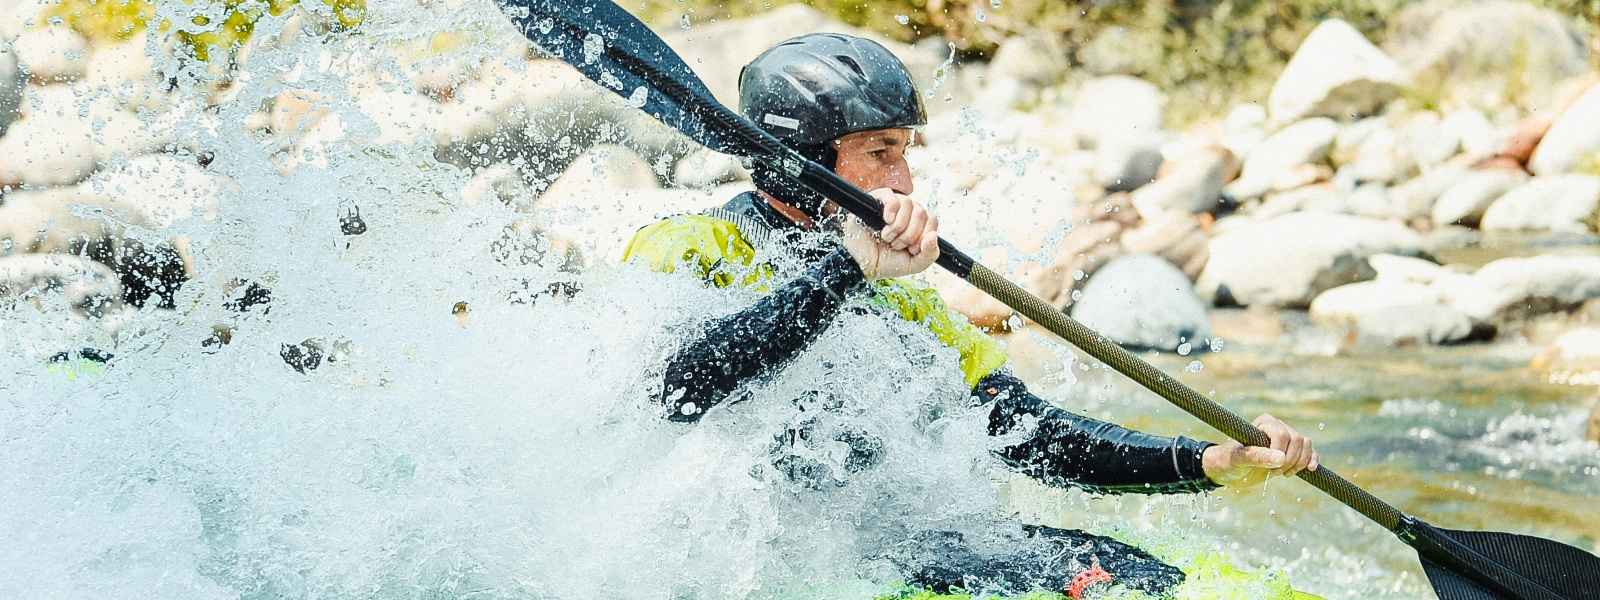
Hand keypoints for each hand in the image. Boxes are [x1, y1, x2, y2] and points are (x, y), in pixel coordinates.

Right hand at [839, 188, 939, 278]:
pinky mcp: (876, 200)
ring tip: (886, 237)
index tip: (912, 249)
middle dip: (909, 234)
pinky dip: (891, 210)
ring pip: (908, 204)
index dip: (924, 235)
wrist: (860, 264)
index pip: (932, 220)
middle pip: (921, 212)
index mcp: (917, 225)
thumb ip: (930, 254)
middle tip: (896, 245)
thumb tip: (933, 235)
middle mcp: (907, 213)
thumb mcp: (914, 265)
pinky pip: (892, 196)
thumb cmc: (885, 263)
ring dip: (898, 227)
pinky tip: (885, 221)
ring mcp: (892, 205)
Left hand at [1201, 413, 1319, 487]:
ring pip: (1306, 444)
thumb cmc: (1228, 461)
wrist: (1229, 471)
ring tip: (1283, 473)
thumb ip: (1256, 456)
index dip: (1280, 454)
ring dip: (1299, 463)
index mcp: (1265, 423)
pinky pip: (1310, 451)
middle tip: (1273, 473)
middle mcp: (1278, 426)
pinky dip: (1311, 460)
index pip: (1282, 435)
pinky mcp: (1292, 450)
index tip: (1268, 468)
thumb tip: (1280, 457)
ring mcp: (1287, 438)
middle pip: (1297, 440)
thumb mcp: (1238, 460)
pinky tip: (1309, 470)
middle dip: (1289, 461)